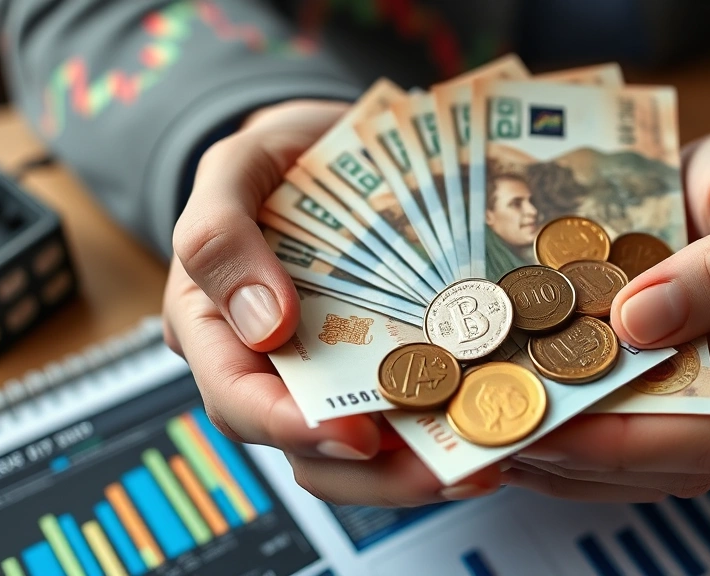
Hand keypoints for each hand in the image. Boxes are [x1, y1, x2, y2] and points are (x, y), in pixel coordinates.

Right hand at [163, 100, 500, 506]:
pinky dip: (446, 428)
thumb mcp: (234, 171)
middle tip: (452, 471)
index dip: (295, 429)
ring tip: (485, 464)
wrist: (329, 146)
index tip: (359, 434)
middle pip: (309, 450)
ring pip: (364, 451)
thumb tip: (263, 324)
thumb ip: (221, 234)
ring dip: (422, 469)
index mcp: (218, 332)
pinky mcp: (383, 363)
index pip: (240, 402)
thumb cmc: (274, 160)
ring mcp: (331, 371)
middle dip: (380, 474)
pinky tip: (491, 424)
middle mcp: (272, 367)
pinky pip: (408, 411)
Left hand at [507, 127, 709, 500]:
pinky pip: (641, 445)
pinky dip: (582, 450)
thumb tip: (640, 325)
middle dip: (588, 459)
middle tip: (506, 437)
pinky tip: (530, 433)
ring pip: (653, 467)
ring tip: (502, 441)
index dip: (632, 440)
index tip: (552, 424)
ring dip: (574, 465)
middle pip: (680, 462)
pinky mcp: (693, 395)